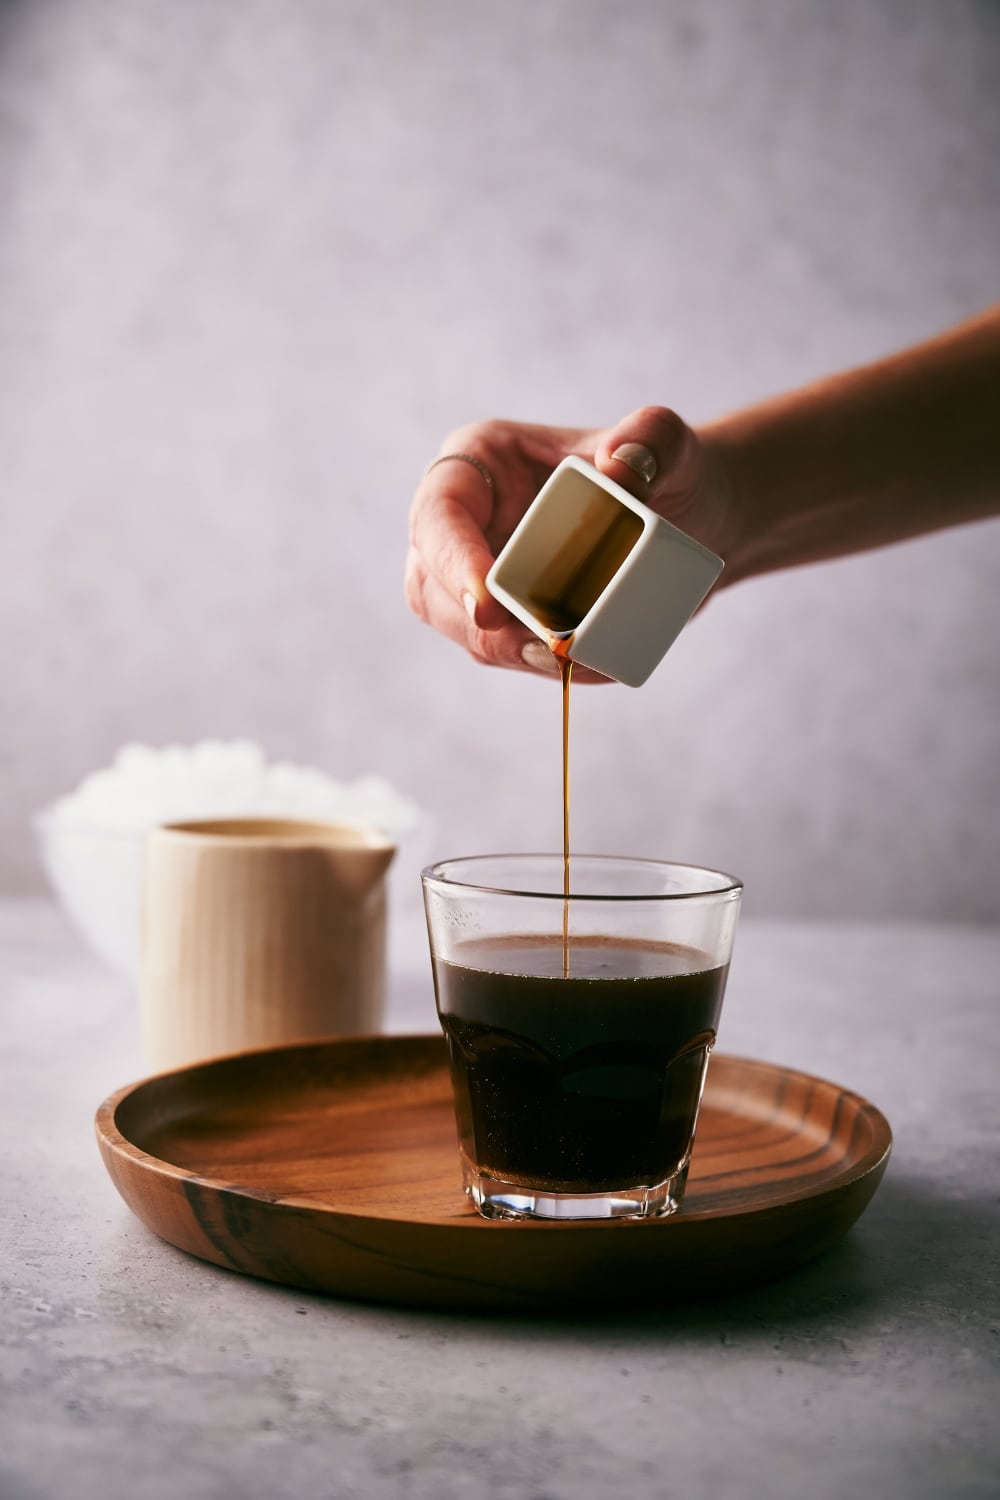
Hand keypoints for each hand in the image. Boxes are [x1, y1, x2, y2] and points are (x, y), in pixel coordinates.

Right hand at [405, 407, 735, 679]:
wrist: (689, 521)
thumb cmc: (666, 472)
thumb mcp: (669, 444)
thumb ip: (652, 439)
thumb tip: (618, 468)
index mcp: (481, 460)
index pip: (439, 514)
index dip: (452, 561)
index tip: (488, 606)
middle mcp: (466, 517)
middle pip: (432, 582)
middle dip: (477, 626)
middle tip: (542, 647)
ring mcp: (477, 568)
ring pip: (459, 625)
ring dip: (508, 651)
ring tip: (570, 658)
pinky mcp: (503, 611)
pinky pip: (500, 648)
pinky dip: (537, 663)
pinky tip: (581, 665)